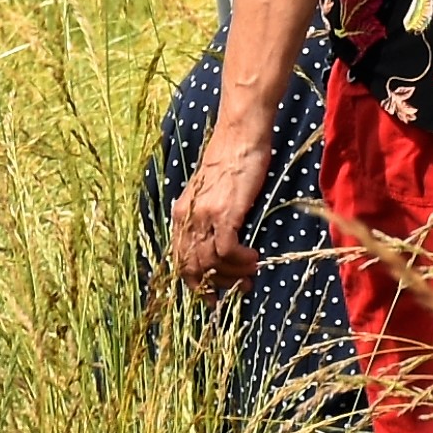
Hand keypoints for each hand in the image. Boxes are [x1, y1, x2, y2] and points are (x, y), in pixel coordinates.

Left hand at [169, 130, 271, 294]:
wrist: (241, 135)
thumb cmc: (232, 160)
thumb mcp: (210, 193)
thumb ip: (207, 217)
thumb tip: (218, 248)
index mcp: (181, 214)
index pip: (179, 260)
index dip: (194, 283)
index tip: (212, 297)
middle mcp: (187, 217)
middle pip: (192, 267)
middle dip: (216, 285)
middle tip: (238, 288)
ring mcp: (204, 216)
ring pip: (211, 263)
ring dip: (233, 275)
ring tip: (250, 273)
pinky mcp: (224, 213)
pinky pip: (226, 251)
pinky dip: (240, 261)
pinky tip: (253, 258)